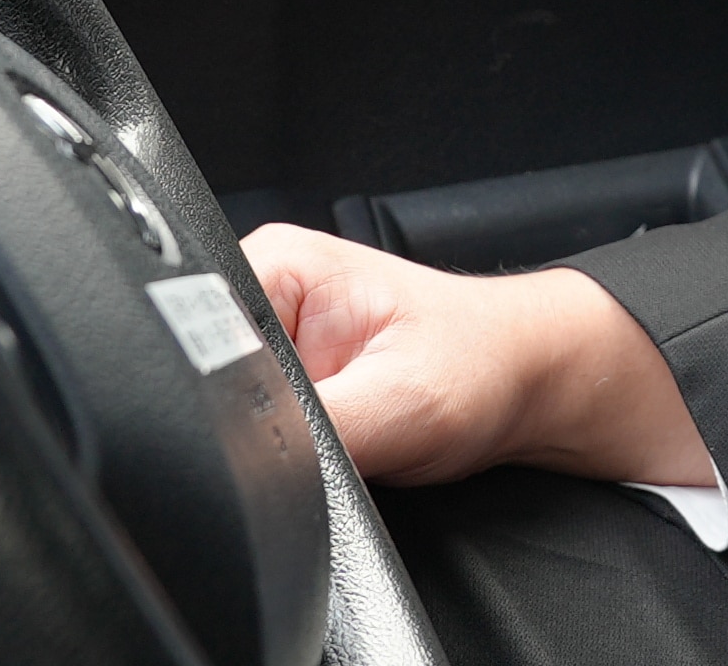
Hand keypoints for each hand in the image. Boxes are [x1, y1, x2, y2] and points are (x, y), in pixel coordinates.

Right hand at [240, 223, 715, 489]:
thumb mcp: (398, 402)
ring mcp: (281, 343)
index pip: (195, 331)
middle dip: (256, 426)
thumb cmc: (486, 364)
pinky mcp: (296, 385)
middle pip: (213, 381)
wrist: (532, 385)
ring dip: (279, 441)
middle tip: (334, 431)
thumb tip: (254, 464)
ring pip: (237, 416)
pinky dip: (296, 453)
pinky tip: (344, 446)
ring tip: (350, 433)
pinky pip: (267, 431)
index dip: (223, 396)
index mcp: (276, 264)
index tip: (282, 423)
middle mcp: (269, 296)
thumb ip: (314, 431)